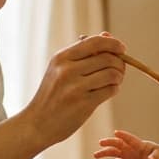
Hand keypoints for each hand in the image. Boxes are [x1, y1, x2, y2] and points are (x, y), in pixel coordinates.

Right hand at [21, 33, 126, 147]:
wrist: (37, 123)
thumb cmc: (52, 95)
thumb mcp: (59, 69)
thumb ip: (82, 53)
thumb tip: (107, 35)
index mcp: (61, 57)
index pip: (95, 42)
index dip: (113, 43)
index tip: (122, 48)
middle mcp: (67, 70)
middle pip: (108, 58)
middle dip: (119, 63)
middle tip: (119, 70)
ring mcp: (75, 87)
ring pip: (112, 74)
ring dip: (118, 78)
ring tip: (113, 82)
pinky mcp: (83, 103)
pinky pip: (110, 90)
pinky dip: (114, 89)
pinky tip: (107, 92)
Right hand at [93, 130, 158, 158]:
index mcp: (139, 145)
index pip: (130, 139)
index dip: (124, 136)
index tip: (116, 133)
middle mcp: (131, 148)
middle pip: (118, 144)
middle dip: (110, 143)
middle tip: (101, 143)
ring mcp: (127, 155)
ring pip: (114, 152)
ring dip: (105, 153)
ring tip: (96, 155)